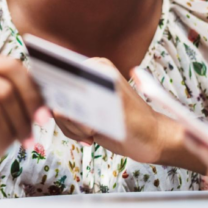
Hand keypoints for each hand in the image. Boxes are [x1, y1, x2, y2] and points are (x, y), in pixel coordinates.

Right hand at [51, 58, 176, 163]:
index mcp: (97, 67)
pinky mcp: (81, 110)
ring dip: (73, 128)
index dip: (64, 98)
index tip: (78, 115)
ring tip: (93, 133)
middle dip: (70, 118)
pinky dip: (75, 133)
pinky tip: (92, 136)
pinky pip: (64, 122)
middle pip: (57, 95)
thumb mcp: (117, 112)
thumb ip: (89, 107)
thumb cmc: (140, 124)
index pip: (62, 75)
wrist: (150, 140)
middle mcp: (88, 77)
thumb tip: (63, 106)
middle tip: (90, 127)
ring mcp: (83, 94)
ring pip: (58, 112)